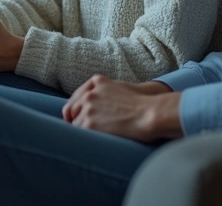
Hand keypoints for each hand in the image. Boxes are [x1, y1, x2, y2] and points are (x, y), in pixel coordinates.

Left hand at [62, 75, 182, 141]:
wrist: (150, 114)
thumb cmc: (141, 103)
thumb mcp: (120, 87)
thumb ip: (104, 92)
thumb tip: (92, 104)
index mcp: (97, 81)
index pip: (77, 96)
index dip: (74, 108)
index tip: (71, 117)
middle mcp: (90, 93)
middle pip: (72, 109)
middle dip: (75, 119)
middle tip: (80, 129)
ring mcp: (89, 108)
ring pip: (75, 122)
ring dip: (81, 129)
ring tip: (90, 136)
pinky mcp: (90, 123)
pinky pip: (79, 132)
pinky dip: (83, 137)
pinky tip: (91, 140)